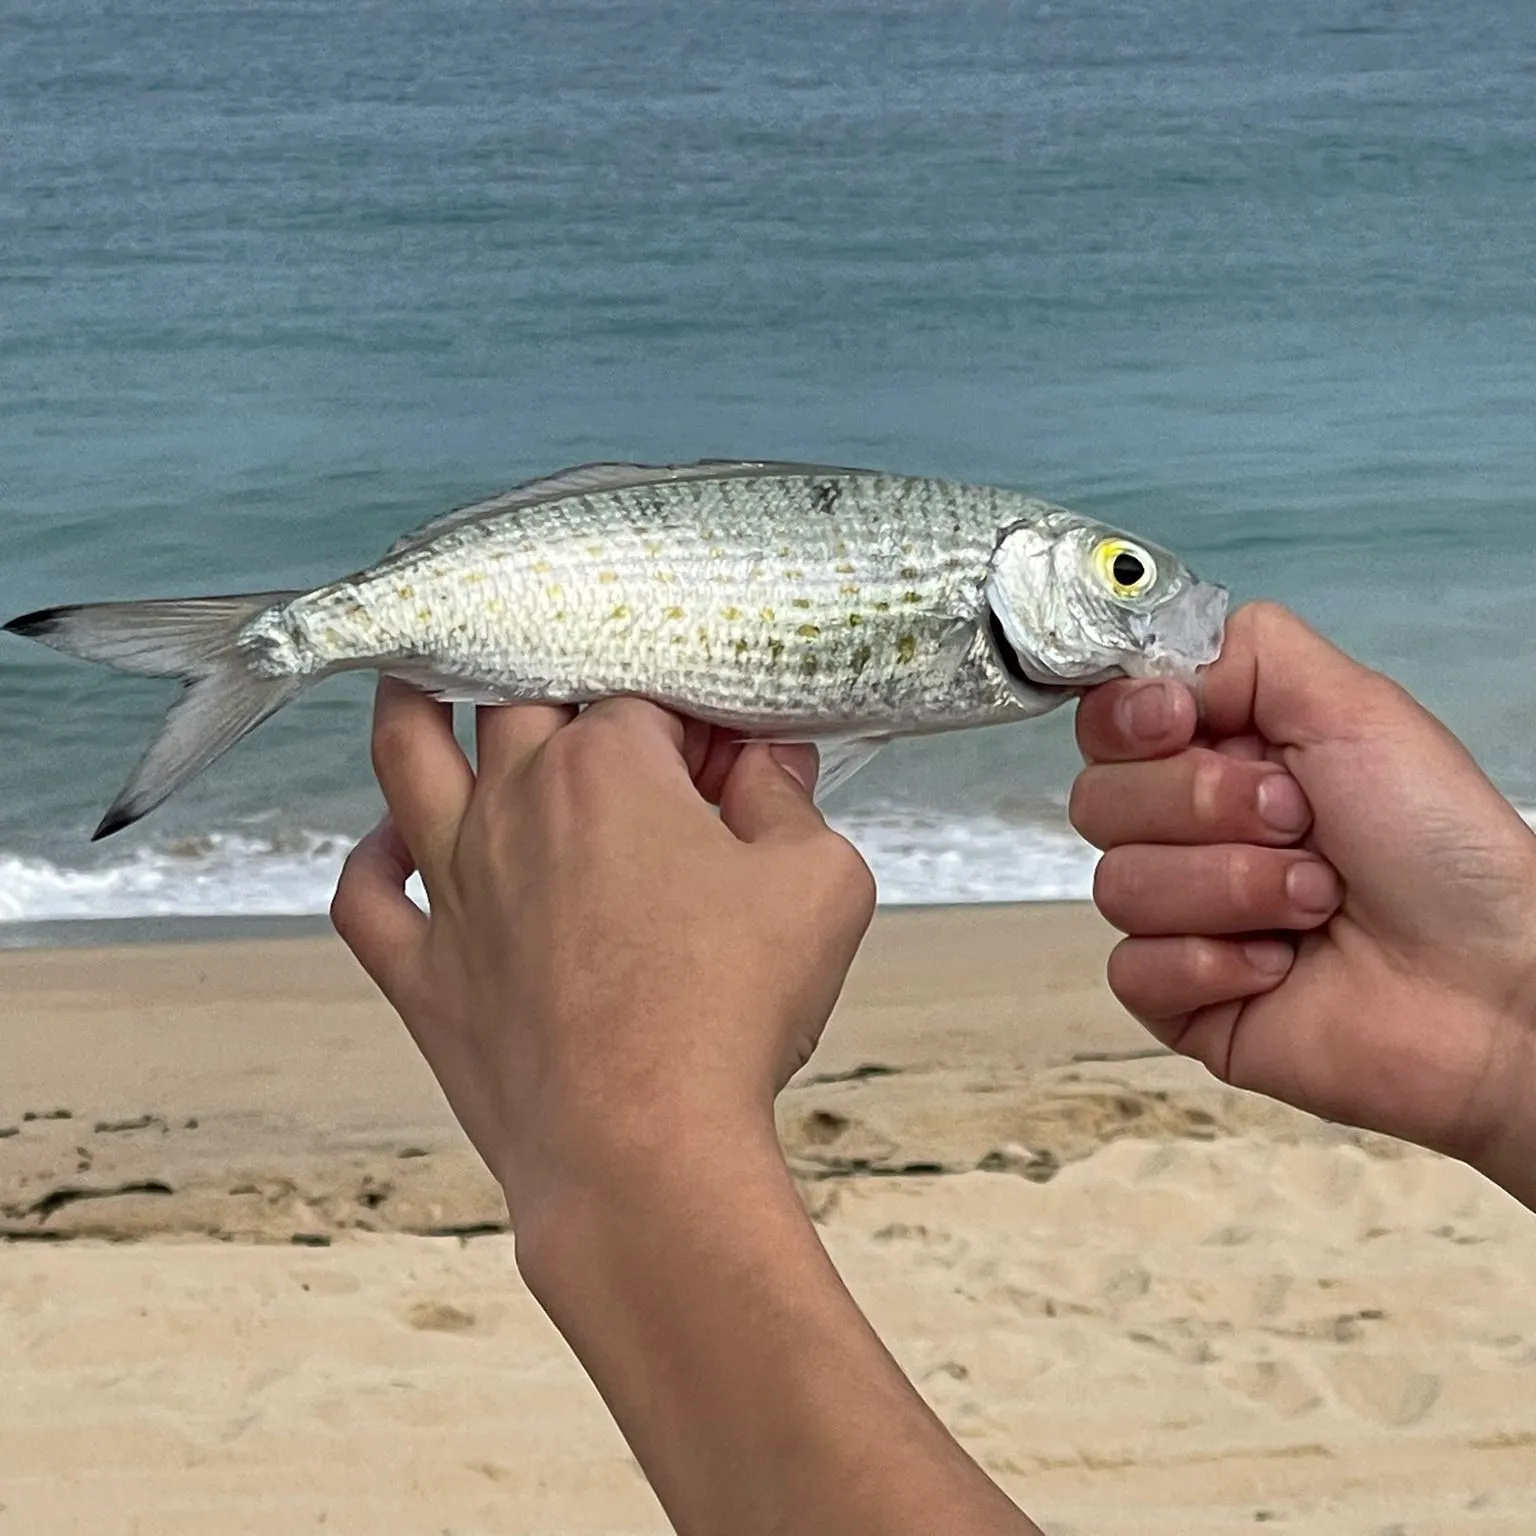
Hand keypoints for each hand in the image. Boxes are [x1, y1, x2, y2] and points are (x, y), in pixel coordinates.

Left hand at [330, 683, 1038, 1535]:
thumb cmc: (729, 1014)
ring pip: (403, 758)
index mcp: (607, 767)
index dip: (688, 721)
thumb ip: (791, 801)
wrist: (640, 1152)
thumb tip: (769, 764)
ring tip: (420, 677)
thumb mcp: (818, 884)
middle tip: (604, 723)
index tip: (724, 759)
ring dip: (411, 706)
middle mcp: (515, 803)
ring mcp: (456, 884)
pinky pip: (364, 894)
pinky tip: (395, 844)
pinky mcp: (422, 968)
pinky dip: (372, 857)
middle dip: (560, 690)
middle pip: (515, 698)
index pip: (643, 698)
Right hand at [1070, 602, 1535, 1204]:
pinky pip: (1132, 969)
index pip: (1106, 721)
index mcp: (1225, 756)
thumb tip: (1150, 667)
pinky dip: (1214, 964)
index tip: (1180, 724)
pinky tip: (1282, 966)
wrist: (1493, 985)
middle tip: (1298, 821)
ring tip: (1315, 901)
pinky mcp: (1183, 999)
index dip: (1127, 721)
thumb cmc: (1447, 852)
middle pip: (1099, 800)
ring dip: (1231, 889)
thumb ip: (1242, 651)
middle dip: (1204, 808)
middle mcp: (1194, 832)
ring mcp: (1184, 918)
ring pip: (1119, 885)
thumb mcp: (1355, 708)